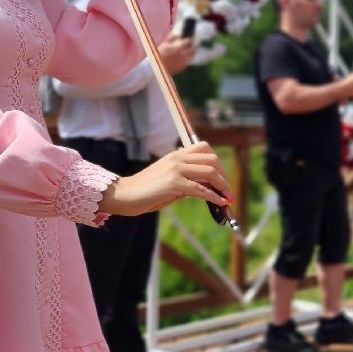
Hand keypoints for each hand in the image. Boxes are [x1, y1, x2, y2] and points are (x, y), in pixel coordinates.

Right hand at [98, 142, 229, 215]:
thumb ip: (186, 180)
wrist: (124, 195)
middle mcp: (178, 159)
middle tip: (227, 190)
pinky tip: (220, 203)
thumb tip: (207, 188)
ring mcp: (176, 170)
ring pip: (210, 172)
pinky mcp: (174, 184)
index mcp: (176, 155)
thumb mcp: (169, 180)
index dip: (218, 163)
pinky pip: (201, 189)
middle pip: (212, 160)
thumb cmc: (145, 191)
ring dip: (223, 186)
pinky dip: (214, 196)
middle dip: (224, 176)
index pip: (205, 148)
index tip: (222, 178)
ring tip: (227, 198)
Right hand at [159, 33, 195, 74]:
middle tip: (191, 45)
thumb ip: (172, 37)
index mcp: (178, 48)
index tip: (190, 38)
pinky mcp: (182, 67)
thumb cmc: (160, 54)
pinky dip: (185, 59)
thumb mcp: (165, 43)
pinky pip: (186, 62)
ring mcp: (183, 62)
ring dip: (190, 53)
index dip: (190, 39)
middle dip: (193, 46)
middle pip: (193, 49)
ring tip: (187, 51)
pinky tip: (181, 58)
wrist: (157, 66)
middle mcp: (183, 55)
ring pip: (191, 56)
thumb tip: (179, 34)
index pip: (188, 41)